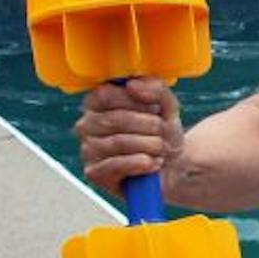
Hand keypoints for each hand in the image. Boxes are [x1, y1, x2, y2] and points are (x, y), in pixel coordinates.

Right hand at [73, 76, 182, 197]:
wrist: (172, 168)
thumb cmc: (161, 134)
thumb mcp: (166, 107)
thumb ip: (155, 89)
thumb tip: (132, 85)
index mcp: (97, 102)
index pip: (106, 94)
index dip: (137, 103)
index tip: (155, 110)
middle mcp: (86, 124)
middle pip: (117, 119)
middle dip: (151, 126)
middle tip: (164, 134)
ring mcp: (87, 148)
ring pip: (120, 142)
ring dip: (151, 146)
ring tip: (161, 149)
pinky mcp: (94, 172)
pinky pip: (117, 165)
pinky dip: (142, 163)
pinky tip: (153, 163)